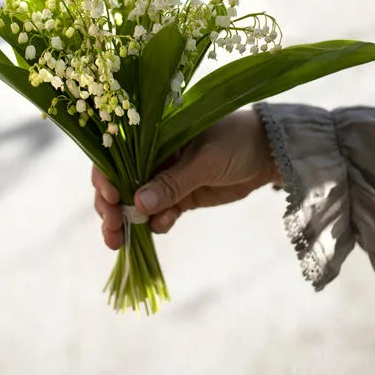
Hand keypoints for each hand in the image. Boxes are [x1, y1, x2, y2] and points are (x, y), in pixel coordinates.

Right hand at [92, 108, 280, 249]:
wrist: (268, 154)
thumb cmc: (236, 142)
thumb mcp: (205, 160)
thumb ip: (173, 183)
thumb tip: (138, 205)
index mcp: (154, 133)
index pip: (118, 151)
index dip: (106, 174)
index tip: (108, 197)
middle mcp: (154, 154)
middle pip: (120, 180)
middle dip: (111, 206)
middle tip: (111, 228)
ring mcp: (166, 176)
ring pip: (136, 201)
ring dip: (127, 221)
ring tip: (120, 241)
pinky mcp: (180, 196)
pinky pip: (159, 213)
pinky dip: (156, 223)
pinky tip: (163, 225)